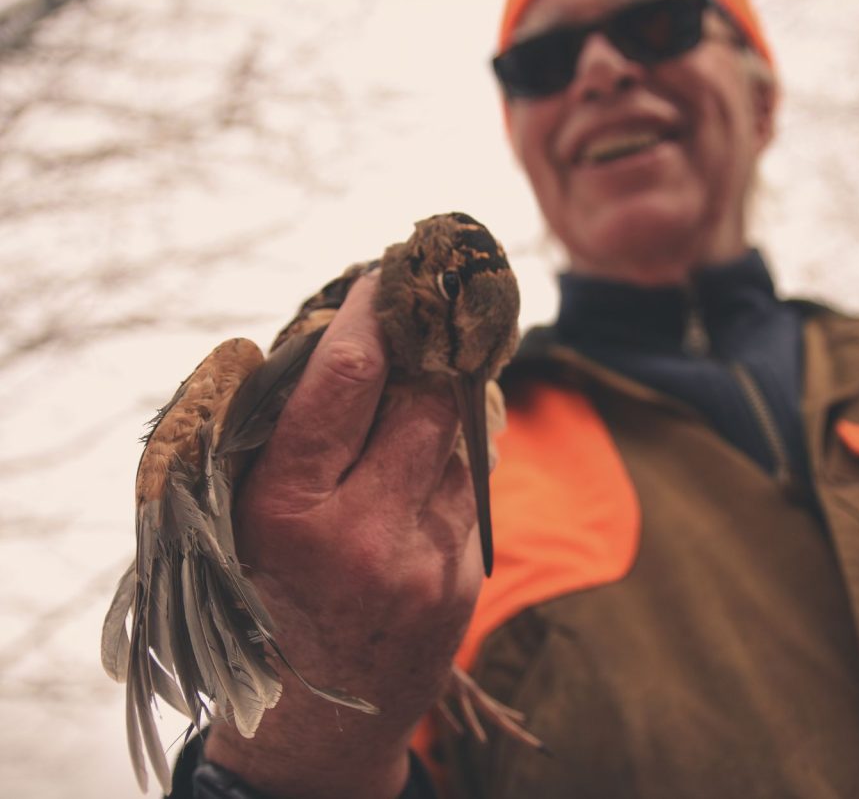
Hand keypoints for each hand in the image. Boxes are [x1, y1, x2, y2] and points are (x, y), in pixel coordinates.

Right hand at [205, 273, 482, 798]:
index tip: (381, 277)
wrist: (316, 723)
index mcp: (288, 510)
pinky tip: (442, 437)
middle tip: (425, 305)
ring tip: (436, 362)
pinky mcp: (462, 580)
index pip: (345, 381)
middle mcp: (363, 533)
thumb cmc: (263, 603)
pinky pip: (476, 485)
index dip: (369, 315)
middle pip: (425, 399)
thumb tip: (325, 344)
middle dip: (429, 343)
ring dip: (452, 390)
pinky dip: (463, 447)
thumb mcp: (240, 523)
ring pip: (464, 437)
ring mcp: (423, 559)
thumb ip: (276, 437)